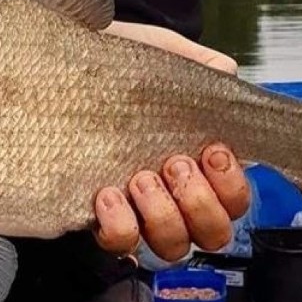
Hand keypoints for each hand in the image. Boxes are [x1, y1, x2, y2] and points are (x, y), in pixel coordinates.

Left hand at [94, 21, 250, 260]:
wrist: (65, 70)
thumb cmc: (119, 70)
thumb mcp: (163, 54)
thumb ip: (200, 64)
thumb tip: (226, 72)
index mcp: (200, 164)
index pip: (235, 200)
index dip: (232, 186)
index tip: (213, 151)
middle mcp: (175, 197)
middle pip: (214, 234)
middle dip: (200, 201)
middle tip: (174, 164)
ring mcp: (141, 212)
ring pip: (173, 246)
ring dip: (163, 215)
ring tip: (140, 178)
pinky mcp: (102, 219)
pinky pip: (121, 244)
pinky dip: (120, 227)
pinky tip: (107, 195)